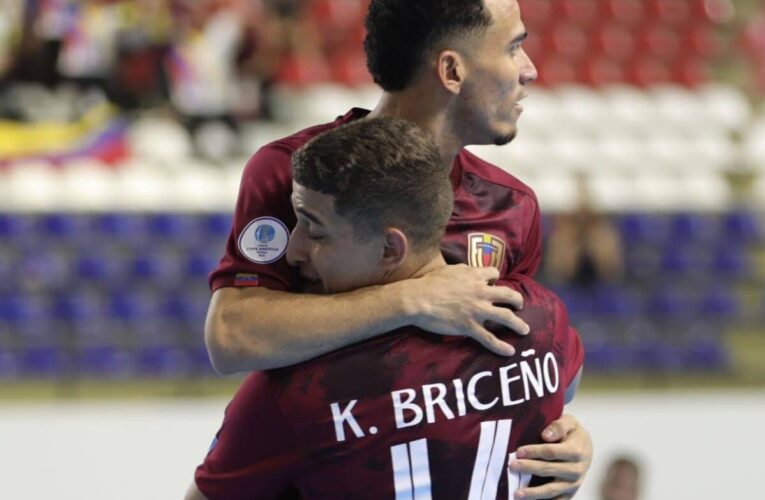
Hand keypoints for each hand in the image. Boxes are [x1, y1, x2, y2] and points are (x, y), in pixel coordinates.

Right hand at [403, 264, 528, 354]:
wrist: (418, 299)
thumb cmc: (429, 282)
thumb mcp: (448, 269)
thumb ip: (463, 270)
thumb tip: (469, 270)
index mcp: (474, 276)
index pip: (494, 274)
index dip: (495, 279)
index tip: (494, 284)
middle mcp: (481, 292)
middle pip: (508, 295)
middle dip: (517, 300)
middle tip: (520, 305)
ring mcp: (477, 310)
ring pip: (506, 317)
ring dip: (518, 324)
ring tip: (524, 329)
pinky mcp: (470, 327)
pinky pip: (489, 339)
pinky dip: (501, 346)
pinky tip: (510, 351)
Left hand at [509, 414, 592, 498]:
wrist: (585, 448)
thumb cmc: (572, 433)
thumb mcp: (569, 422)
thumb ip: (559, 426)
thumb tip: (546, 435)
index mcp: (576, 451)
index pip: (552, 452)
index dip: (534, 452)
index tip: (519, 451)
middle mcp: (576, 470)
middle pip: (549, 470)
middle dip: (529, 468)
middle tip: (512, 466)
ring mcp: (573, 484)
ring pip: (552, 491)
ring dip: (533, 493)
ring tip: (517, 494)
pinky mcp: (569, 494)